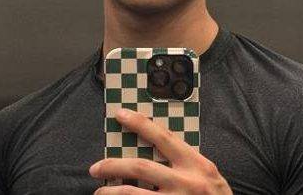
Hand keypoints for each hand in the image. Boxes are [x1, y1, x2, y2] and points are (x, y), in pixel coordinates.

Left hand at [90, 108, 231, 193]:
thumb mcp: (206, 174)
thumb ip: (184, 162)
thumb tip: (153, 148)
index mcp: (196, 164)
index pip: (163, 136)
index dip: (139, 123)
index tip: (120, 115)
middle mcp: (185, 182)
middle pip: (140, 167)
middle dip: (113, 165)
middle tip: (96, 167)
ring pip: (133, 194)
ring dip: (111, 192)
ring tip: (99, 193)